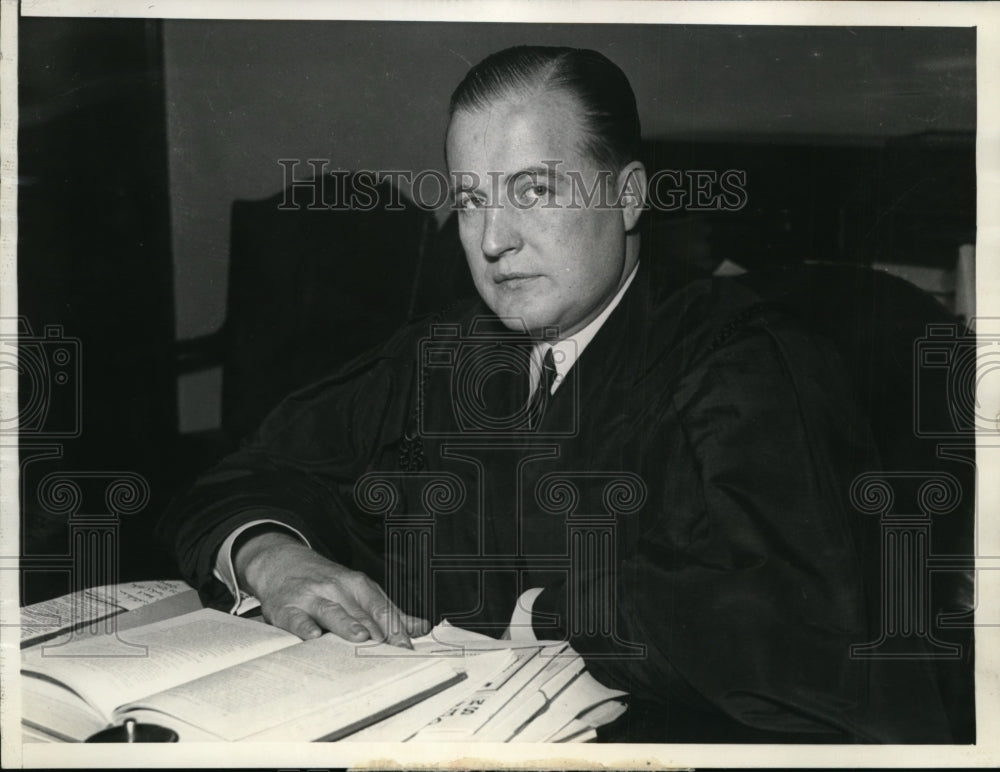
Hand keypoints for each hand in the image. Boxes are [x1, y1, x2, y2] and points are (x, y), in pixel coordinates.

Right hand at [234, 530, 429, 646]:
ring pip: (332, 611)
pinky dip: (304, 626)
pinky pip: (296, 618)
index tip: (408, 648)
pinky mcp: (287, 607)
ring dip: (347, 624)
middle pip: (361, 613)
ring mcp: (312, 597)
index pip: (382, 608)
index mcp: (358, 585)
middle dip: (378, 634)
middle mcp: (337, 589)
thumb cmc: (327, 584)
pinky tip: (312, 636)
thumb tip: (421, 628)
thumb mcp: (358, 591)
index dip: (396, 628)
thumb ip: (387, 611)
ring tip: (361, 638)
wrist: (282, 564)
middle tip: (392, 653)